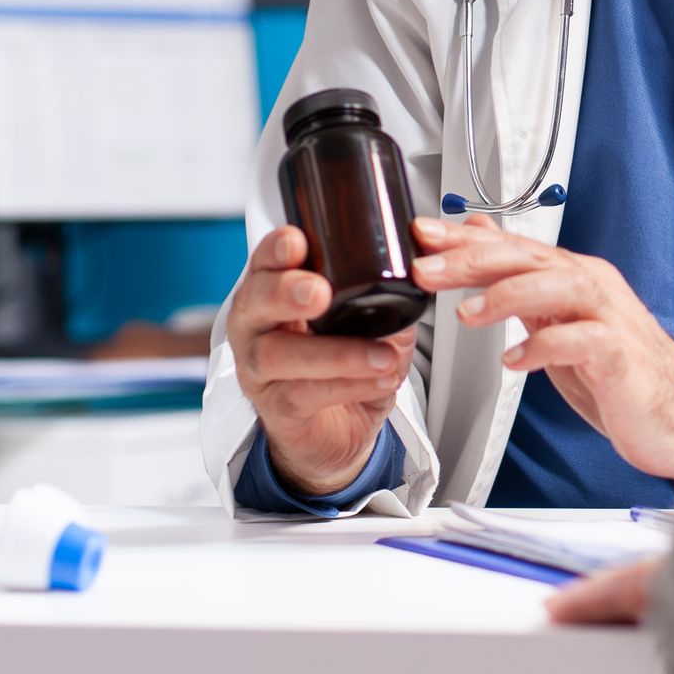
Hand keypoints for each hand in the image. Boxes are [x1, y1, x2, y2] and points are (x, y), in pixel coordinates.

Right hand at [227, 226, 418, 496]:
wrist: (335, 432)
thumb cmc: (340, 367)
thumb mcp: (364, 324)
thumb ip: (384, 299)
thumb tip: (418, 278)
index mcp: (275, 292)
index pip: (266, 262)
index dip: (275, 250)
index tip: (297, 241)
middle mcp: (257, 327)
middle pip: (255, 302)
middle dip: (286, 292)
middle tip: (320, 292)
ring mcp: (260, 370)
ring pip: (278, 355)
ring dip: (335, 352)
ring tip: (381, 354)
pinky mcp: (277, 409)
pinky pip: (303, 395)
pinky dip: (349, 385)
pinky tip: (379, 380)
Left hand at [411, 214, 673, 482]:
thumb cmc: (617, 368)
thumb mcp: (557, 319)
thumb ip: (519, 279)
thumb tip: (481, 237)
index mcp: (573, 276)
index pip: (514, 247)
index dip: (464, 240)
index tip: (422, 236)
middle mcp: (592, 287)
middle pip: (530, 258)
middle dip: (473, 259)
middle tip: (427, 268)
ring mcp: (609, 317)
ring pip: (558, 286)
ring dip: (507, 296)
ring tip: (468, 314)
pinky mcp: (620, 355)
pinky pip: (583, 341)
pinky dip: (545, 348)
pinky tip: (515, 362)